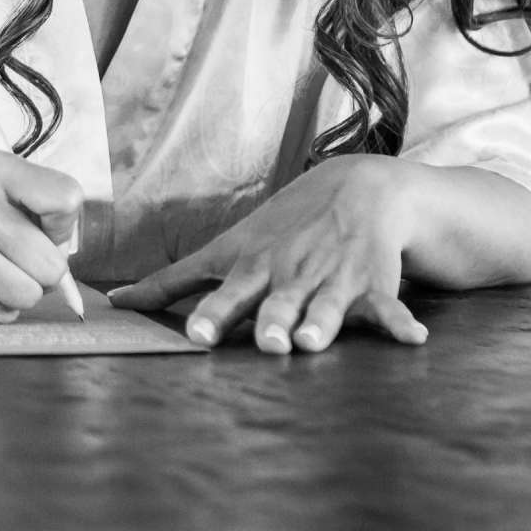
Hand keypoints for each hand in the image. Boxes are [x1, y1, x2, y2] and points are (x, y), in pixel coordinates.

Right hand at [0, 153, 81, 320]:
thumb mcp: (0, 199)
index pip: (67, 198)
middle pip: (51, 264)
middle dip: (38, 276)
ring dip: (14, 296)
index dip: (62, 229)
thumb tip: (69, 285)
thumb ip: (45, 224)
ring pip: (27, 294)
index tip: (39, 229)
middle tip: (8, 261)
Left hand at [109, 155, 428, 351]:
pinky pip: (388, 307)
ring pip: (326, 306)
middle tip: (266, 342)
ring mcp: (332, 278)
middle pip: (277, 302)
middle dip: (271, 321)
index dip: (211, 314)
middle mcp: (290, 274)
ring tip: (313, 342)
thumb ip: (175, 281)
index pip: (226, 292)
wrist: (357, 188)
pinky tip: (413, 338)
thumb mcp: (229, 248)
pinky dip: (399, 323)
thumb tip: (117, 304)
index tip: (194, 336)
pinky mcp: (372, 284)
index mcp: (253, 267)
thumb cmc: (282, 229)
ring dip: (322, 324)